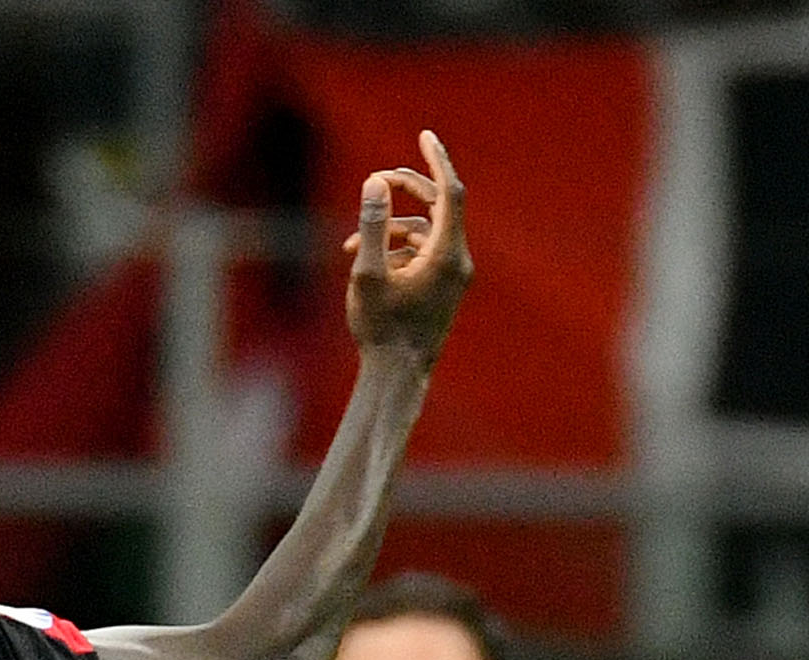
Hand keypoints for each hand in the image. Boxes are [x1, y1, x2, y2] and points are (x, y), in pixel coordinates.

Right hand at [344, 131, 469, 364]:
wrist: (398, 377)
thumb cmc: (381, 330)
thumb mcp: (368, 273)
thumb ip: (371, 224)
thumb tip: (376, 181)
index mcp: (446, 255)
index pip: (449, 192)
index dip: (436, 159)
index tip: (425, 134)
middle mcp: (457, 261)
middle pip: (438, 204)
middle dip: (406, 189)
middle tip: (377, 179)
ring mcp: (452, 274)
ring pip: (425, 228)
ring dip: (389, 227)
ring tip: (351, 245)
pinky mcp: (443, 284)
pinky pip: (422, 249)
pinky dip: (395, 247)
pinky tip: (364, 261)